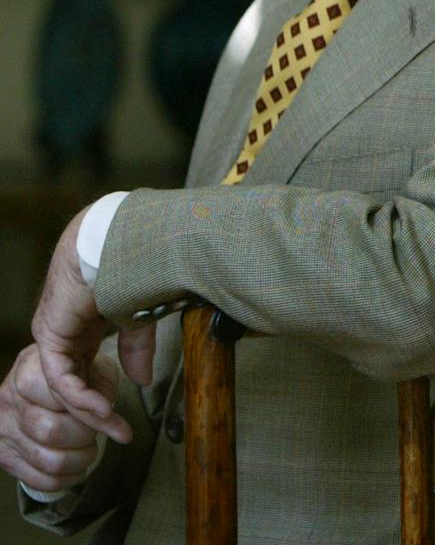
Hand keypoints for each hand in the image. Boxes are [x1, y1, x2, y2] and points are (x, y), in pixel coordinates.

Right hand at [0, 344, 107, 493]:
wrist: (42, 384)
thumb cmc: (73, 375)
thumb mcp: (90, 367)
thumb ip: (99, 386)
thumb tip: (106, 414)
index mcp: (29, 374)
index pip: (62, 399)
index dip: (92, 410)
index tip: (110, 413)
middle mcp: (9, 402)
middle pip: (53, 433)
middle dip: (85, 436)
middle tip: (95, 431)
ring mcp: (3, 431)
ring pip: (49, 461)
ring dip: (79, 460)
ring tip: (89, 448)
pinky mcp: (4, 456)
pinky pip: (38, 481)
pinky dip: (66, 479)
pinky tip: (77, 467)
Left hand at [30, 209, 153, 442]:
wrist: (118, 242)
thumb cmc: (132, 268)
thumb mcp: (138, 318)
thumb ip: (136, 348)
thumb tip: (143, 379)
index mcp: (83, 325)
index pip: (87, 372)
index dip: (105, 397)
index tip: (126, 419)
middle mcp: (65, 333)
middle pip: (74, 384)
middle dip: (97, 412)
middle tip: (119, 432)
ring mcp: (54, 335)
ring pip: (65, 386)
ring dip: (90, 411)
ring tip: (114, 427)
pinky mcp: (51, 336)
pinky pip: (61, 378)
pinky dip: (81, 396)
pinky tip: (102, 409)